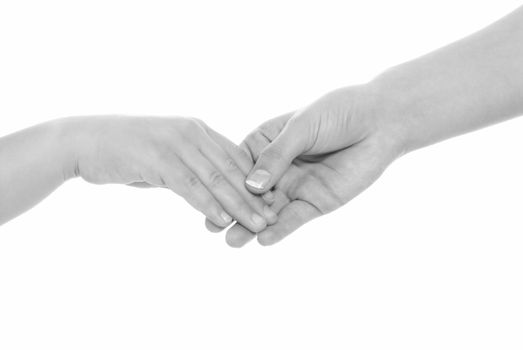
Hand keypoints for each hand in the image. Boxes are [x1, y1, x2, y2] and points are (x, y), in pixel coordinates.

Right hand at [66, 116, 275, 231]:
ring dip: (239, 204)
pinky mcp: (158, 157)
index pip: (235, 157)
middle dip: (254, 197)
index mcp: (198, 130)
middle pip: (232, 169)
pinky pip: (189, 185)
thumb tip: (208, 188)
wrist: (84, 141)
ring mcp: (175, 143)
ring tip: (258, 225)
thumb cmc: (126, 151)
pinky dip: (208, 204)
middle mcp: (192, 132)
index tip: (272, 203)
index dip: (256, 182)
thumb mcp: (166, 155)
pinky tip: (223, 220)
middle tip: (273, 219)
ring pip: (216, 178)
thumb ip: (190, 167)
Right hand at [208, 84, 406, 245]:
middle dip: (232, 209)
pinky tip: (264, 240)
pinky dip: (280, 229)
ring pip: (269, 210)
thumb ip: (276, 156)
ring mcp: (295, 186)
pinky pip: (294, 218)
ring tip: (232, 242)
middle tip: (210, 228)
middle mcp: (277, 167)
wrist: (379, 122)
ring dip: (251, 226)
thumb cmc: (338, 113)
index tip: (206, 198)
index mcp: (267, 142)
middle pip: (250, 192)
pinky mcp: (315, 201)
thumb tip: (251, 186)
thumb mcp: (301, 127)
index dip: (225, 183)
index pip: (240, 166)